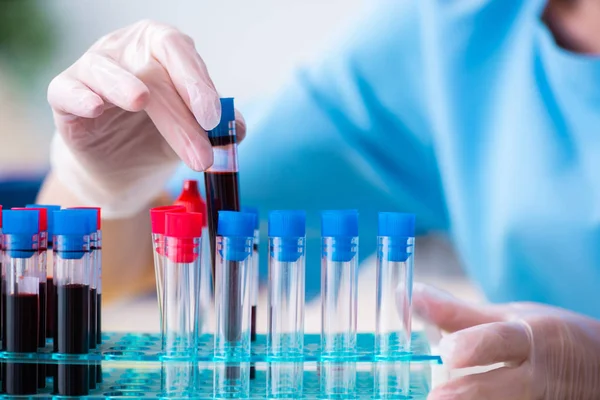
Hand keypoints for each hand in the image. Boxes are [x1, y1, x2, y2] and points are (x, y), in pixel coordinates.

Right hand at [47, 20, 245, 216]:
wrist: (121, 166)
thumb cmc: (158, 136)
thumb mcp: (193, 131)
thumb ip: (217, 126)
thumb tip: (237, 128)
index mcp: (161, 50)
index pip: (179, 52)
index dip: (197, 82)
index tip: (213, 119)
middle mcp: (126, 51)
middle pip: (152, 71)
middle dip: (179, 116)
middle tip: (201, 154)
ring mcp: (93, 69)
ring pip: (105, 70)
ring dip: (124, 85)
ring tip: (141, 101)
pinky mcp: (64, 95)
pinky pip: (66, 89)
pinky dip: (81, 96)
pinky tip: (96, 107)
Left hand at [412, 283, 599, 399]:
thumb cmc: (548, 338)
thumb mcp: (510, 318)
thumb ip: (456, 313)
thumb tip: (407, 295)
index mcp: (531, 337)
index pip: (502, 340)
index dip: (473, 346)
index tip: (446, 351)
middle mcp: (539, 376)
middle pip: (501, 388)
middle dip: (466, 394)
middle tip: (434, 397)